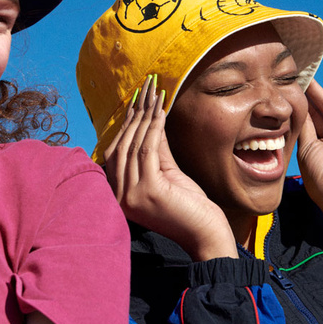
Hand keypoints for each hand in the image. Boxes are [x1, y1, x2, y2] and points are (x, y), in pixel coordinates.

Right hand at [104, 75, 237, 259]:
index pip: (116, 151)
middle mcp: (118, 196)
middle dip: (134, 112)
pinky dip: (154, 127)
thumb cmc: (189, 207)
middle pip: (121, 144)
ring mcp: (130, 195)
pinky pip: (148, 150)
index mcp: (117, 194)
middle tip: (146, 87)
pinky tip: (160, 111)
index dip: (127, 122)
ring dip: (144, 115)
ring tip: (154, 93)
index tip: (137, 98)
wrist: (207, 236)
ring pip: (133, 144)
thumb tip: (150, 117)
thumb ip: (155, 149)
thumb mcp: (167, 173)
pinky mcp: (148, 191)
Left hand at [297, 66, 322, 250]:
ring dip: (320, 89)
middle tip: (294, 73)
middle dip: (306, 93)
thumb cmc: (320, 181)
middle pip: (317, 110)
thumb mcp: (304, 150)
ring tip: (308, 70)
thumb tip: (290, 105)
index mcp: (316, 146)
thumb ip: (301, 127)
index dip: (296, 103)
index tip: (283, 86)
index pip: (304, 119)